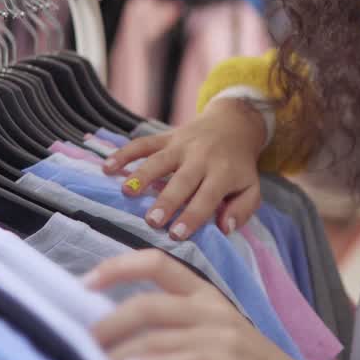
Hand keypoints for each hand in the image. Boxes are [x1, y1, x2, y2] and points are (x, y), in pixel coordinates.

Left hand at [85, 249, 349, 359]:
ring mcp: (220, 335)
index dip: (118, 266)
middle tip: (79, 338)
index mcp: (206, 295)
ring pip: (157, 330)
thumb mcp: (213, 336)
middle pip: (148, 300)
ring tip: (90, 359)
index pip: (157, 263)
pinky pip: (180, 359)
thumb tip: (120, 333)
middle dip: (107, 320)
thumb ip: (175, 327)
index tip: (85, 282)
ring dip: (117, 346)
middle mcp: (212, 307)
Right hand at [103, 98, 266, 238]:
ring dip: (141, 176)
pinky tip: (108, 167)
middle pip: (181, 180)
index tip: (176, 235)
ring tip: (125, 193)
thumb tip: (224, 228)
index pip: (206, 197)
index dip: (192, 216)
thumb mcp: (251, 188)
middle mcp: (201, 158)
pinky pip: (143, 143)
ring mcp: (181, 145)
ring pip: (159, 160)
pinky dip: (125, 153)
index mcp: (222, 173)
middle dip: (166, 200)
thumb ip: (242, 210)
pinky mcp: (166, 136)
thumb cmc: (238, 166)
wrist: (233, 124)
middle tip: (152, 221)